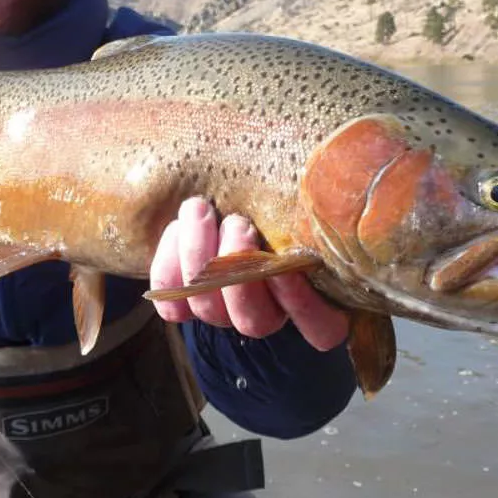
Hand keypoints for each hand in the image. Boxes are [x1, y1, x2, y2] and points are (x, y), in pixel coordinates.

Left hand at [148, 197, 348, 351]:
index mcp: (313, 301)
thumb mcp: (296, 200)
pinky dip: (169, 265)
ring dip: (200, 256)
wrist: (221, 201)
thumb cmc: (273, 194)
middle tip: (240, 225)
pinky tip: (178, 227)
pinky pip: (172, 304)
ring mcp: (223, 313)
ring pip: (208, 309)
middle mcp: (268, 314)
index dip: (303, 303)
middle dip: (241, 271)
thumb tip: (328, 170)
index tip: (291, 261)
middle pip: (254, 320)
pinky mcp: (186, 304)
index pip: (319, 327)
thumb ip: (308, 206)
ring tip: (201, 209)